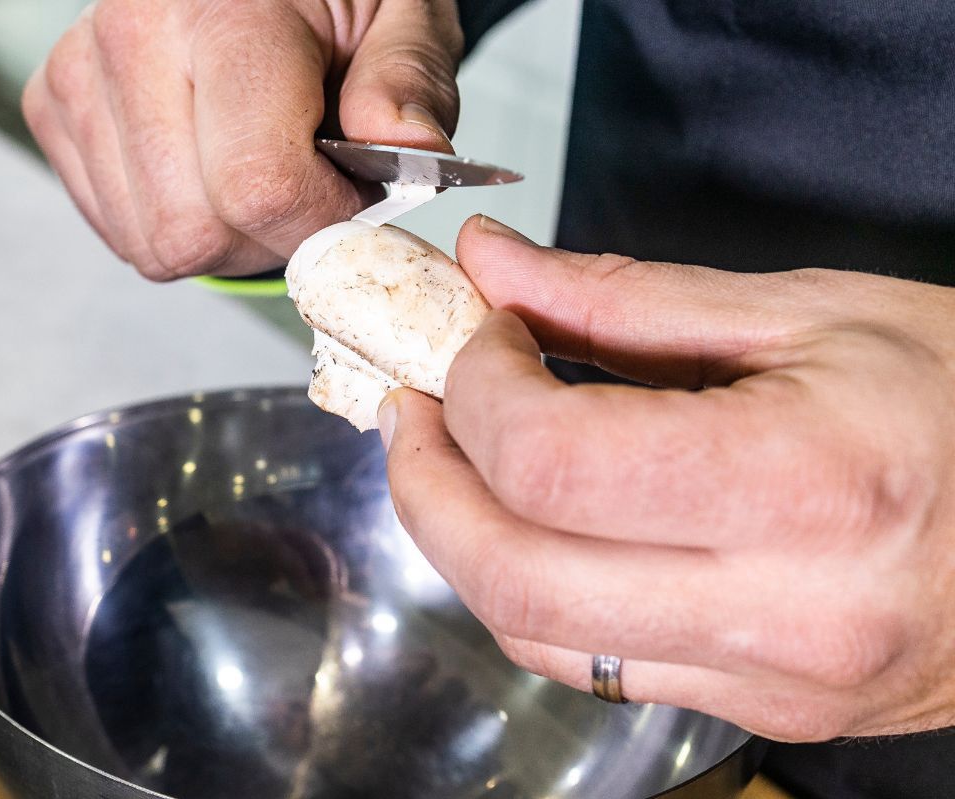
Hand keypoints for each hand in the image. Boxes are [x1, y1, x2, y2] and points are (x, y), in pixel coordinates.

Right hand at [22, 0, 461, 279]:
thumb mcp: (405, 17)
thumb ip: (409, 81)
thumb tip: (408, 144)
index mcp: (223, 7)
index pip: (257, 182)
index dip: (317, 222)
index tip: (348, 199)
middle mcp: (131, 34)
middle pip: (192, 231)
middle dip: (264, 237)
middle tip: (301, 187)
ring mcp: (79, 74)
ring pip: (153, 242)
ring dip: (220, 237)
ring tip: (252, 168)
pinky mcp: (51, 107)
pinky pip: (121, 231)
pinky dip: (176, 222)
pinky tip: (205, 167)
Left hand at [378, 215, 954, 741]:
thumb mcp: (813, 315)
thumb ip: (627, 299)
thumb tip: (494, 264)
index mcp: (800, 485)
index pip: (551, 463)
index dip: (475, 392)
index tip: (475, 341)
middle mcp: (781, 610)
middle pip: (512, 574)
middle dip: (426, 483)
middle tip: (418, 408)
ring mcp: (768, 681)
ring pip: (535, 635)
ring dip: (463, 540)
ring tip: (460, 457)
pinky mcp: (761, 708)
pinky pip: (592, 667)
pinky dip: (531, 588)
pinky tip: (538, 523)